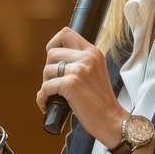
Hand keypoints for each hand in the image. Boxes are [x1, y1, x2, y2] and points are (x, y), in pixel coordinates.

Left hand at [38, 27, 127, 145]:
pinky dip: (42, 97)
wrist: (111, 120)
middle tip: (54, 83)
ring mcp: (79, 70)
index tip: (53, 60)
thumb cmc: (101, 101)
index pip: (66, 33)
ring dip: (46, 84)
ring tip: (54, 95)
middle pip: (51, 53)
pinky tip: (47, 104)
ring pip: (47, 70)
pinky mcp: (71, 84)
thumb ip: (80, 62)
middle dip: (48, 69)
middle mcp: (87, 58)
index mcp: (93, 52)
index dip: (53, 44)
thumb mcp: (95, 72)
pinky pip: (46, 87)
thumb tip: (54, 60)